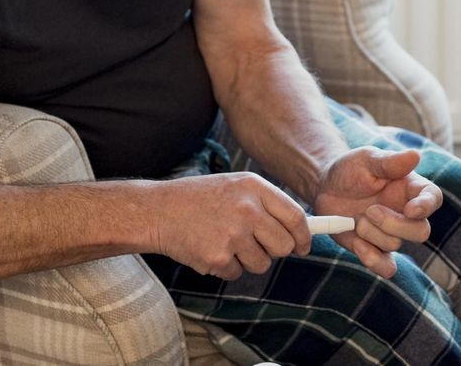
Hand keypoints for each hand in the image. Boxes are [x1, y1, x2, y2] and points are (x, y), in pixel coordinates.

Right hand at [149, 173, 310, 279]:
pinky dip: (226, 267)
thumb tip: (298, 230)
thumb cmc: (199, 199)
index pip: (295, 217)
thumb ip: (266, 203)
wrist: (157, 211)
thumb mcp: (235, 187)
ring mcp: (233, 235)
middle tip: (258, 246)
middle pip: (283, 246)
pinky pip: (237, 273)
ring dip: (248, 260)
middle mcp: (247, 209)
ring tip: (225, 241)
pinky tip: (209, 248)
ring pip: (262, 264)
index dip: (304, 236)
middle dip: (275, 251)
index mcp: (254, 187)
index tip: (303, 246)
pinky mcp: (218, 258)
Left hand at [312, 147, 443, 277]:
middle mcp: (406, 214)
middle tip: (370, 211)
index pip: (433, 198)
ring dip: (371, 233)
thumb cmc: (351, 169)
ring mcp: (392, 234)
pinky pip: (386, 267)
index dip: (427, 206)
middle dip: (394, 225)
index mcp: (411, 189)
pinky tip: (357, 244)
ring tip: (355, 219)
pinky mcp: (376, 250)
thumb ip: (390, 162)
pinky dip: (373, 260)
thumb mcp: (367, 159)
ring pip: (395, 245)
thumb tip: (415, 155)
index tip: (411, 210)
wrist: (326, 188)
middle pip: (421, 231)